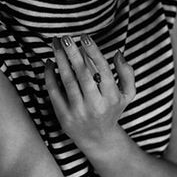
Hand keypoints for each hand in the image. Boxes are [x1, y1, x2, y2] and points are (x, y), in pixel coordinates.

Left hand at [44, 34, 135, 150]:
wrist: (98, 138)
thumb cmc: (112, 110)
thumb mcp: (127, 94)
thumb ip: (127, 73)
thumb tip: (118, 53)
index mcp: (112, 97)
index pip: (103, 70)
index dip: (93, 52)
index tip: (84, 37)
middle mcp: (96, 105)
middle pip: (83, 74)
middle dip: (72, 53)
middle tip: (65, 37)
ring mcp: (79, 112)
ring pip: (67, 81)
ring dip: (60, 60)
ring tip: (54, 44)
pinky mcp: (64, 117)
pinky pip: (54, 93)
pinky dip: (50, 76)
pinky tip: (49, 63)